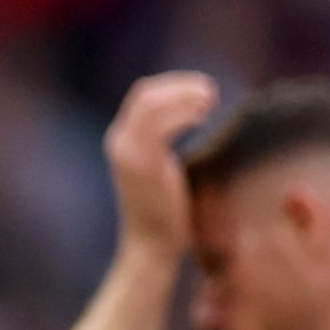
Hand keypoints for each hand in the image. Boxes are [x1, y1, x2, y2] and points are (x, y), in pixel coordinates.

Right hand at [105, 71, 220, 255]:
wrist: (151, 244)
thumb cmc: (164, 210)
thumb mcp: (160, 166)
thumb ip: (163, 140)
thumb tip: (190, 113)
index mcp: (120, 140)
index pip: (142, 95)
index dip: (173, 85)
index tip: (200, 90)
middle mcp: (118, 142)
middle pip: (146, 93)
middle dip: (181, 85)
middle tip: (210, 92)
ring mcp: (128, 152)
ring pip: (153, 103)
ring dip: (185, 96)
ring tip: (210, 102)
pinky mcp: (143, 162)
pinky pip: (163, 123)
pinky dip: (185, 114)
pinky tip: (203, 118)